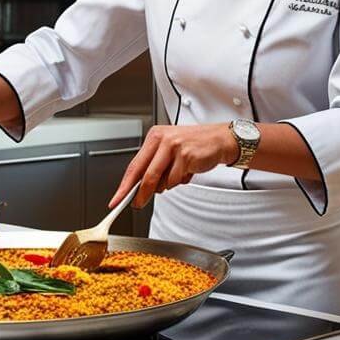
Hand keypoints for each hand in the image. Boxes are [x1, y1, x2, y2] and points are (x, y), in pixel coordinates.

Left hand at [109, 124, 237, 208]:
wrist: (221, 139)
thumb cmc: (196, 145)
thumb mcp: (170, 150)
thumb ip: (154, 165)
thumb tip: (139, 187)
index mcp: (155, 136)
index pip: (134, 165)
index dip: (124, 185)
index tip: (118, 198)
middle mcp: (163, 140)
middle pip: (145, 175)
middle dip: (140, 194)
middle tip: (138, 204)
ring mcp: (174, 147)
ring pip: (162, 180)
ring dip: (169, 184)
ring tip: (179, 172)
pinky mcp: (186, 156)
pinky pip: (177, 180)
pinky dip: (182, 181)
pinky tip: (189, 170)